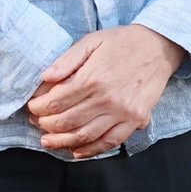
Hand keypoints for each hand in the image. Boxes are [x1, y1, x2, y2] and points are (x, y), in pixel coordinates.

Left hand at [26, 25, 183, 157]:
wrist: (158, 46)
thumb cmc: (122, 42)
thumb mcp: (92, 40)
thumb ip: (67, 59)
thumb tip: (45, 77)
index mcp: (92, 77)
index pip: (56, 101)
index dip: (38, 108)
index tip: (31, 108)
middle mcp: (106, 99)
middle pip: (67, 121)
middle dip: (46, 125)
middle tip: (36, 123)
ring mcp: (122, 112)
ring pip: (85, 135)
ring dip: (62, 142)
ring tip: (48, 142)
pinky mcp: (134, 120)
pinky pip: (110, 142)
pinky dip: (91, 150)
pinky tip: (76, 151)